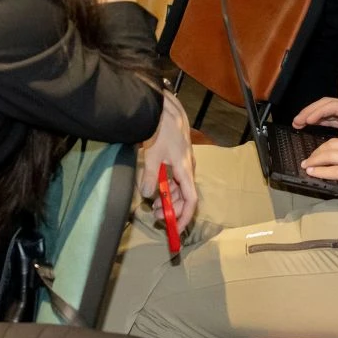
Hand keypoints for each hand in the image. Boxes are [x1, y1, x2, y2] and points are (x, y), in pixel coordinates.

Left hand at [140, 91, 198, 226]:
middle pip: (185, 196)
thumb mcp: (152, 155)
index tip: (178, 228)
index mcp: (185, 169)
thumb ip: (149, 176)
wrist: (165, 109)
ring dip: (169, 198)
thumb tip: (146, 194)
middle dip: (173, 208)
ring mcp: (183, 163)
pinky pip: (176, 178)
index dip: (186, 215)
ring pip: (180, 187)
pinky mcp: (178, 157)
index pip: (191, 199)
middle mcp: (188, 168)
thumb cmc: (160, 130)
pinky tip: (157, 188)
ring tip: (155, 205)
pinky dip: (168, 187)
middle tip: (157, 216)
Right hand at [294, 97, 337, 149]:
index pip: (332, 106)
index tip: (307, 121)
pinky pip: (330, 117)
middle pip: (326, 104)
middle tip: (296, 122)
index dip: (318, 112)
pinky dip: (318, 120)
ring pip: (326, 110)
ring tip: (298, 123)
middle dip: (310, 111)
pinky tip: (310, 125)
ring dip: (312, 115)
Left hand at [302, 131, 337, 201]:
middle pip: (331, 145)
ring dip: (314, 161)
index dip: (328, 145)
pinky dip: (320, 172)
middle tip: (309, 159)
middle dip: (317, 152)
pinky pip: (333, 171)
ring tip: (307, 166)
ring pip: (329, 155)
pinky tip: (313, 174)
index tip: (322, 152)